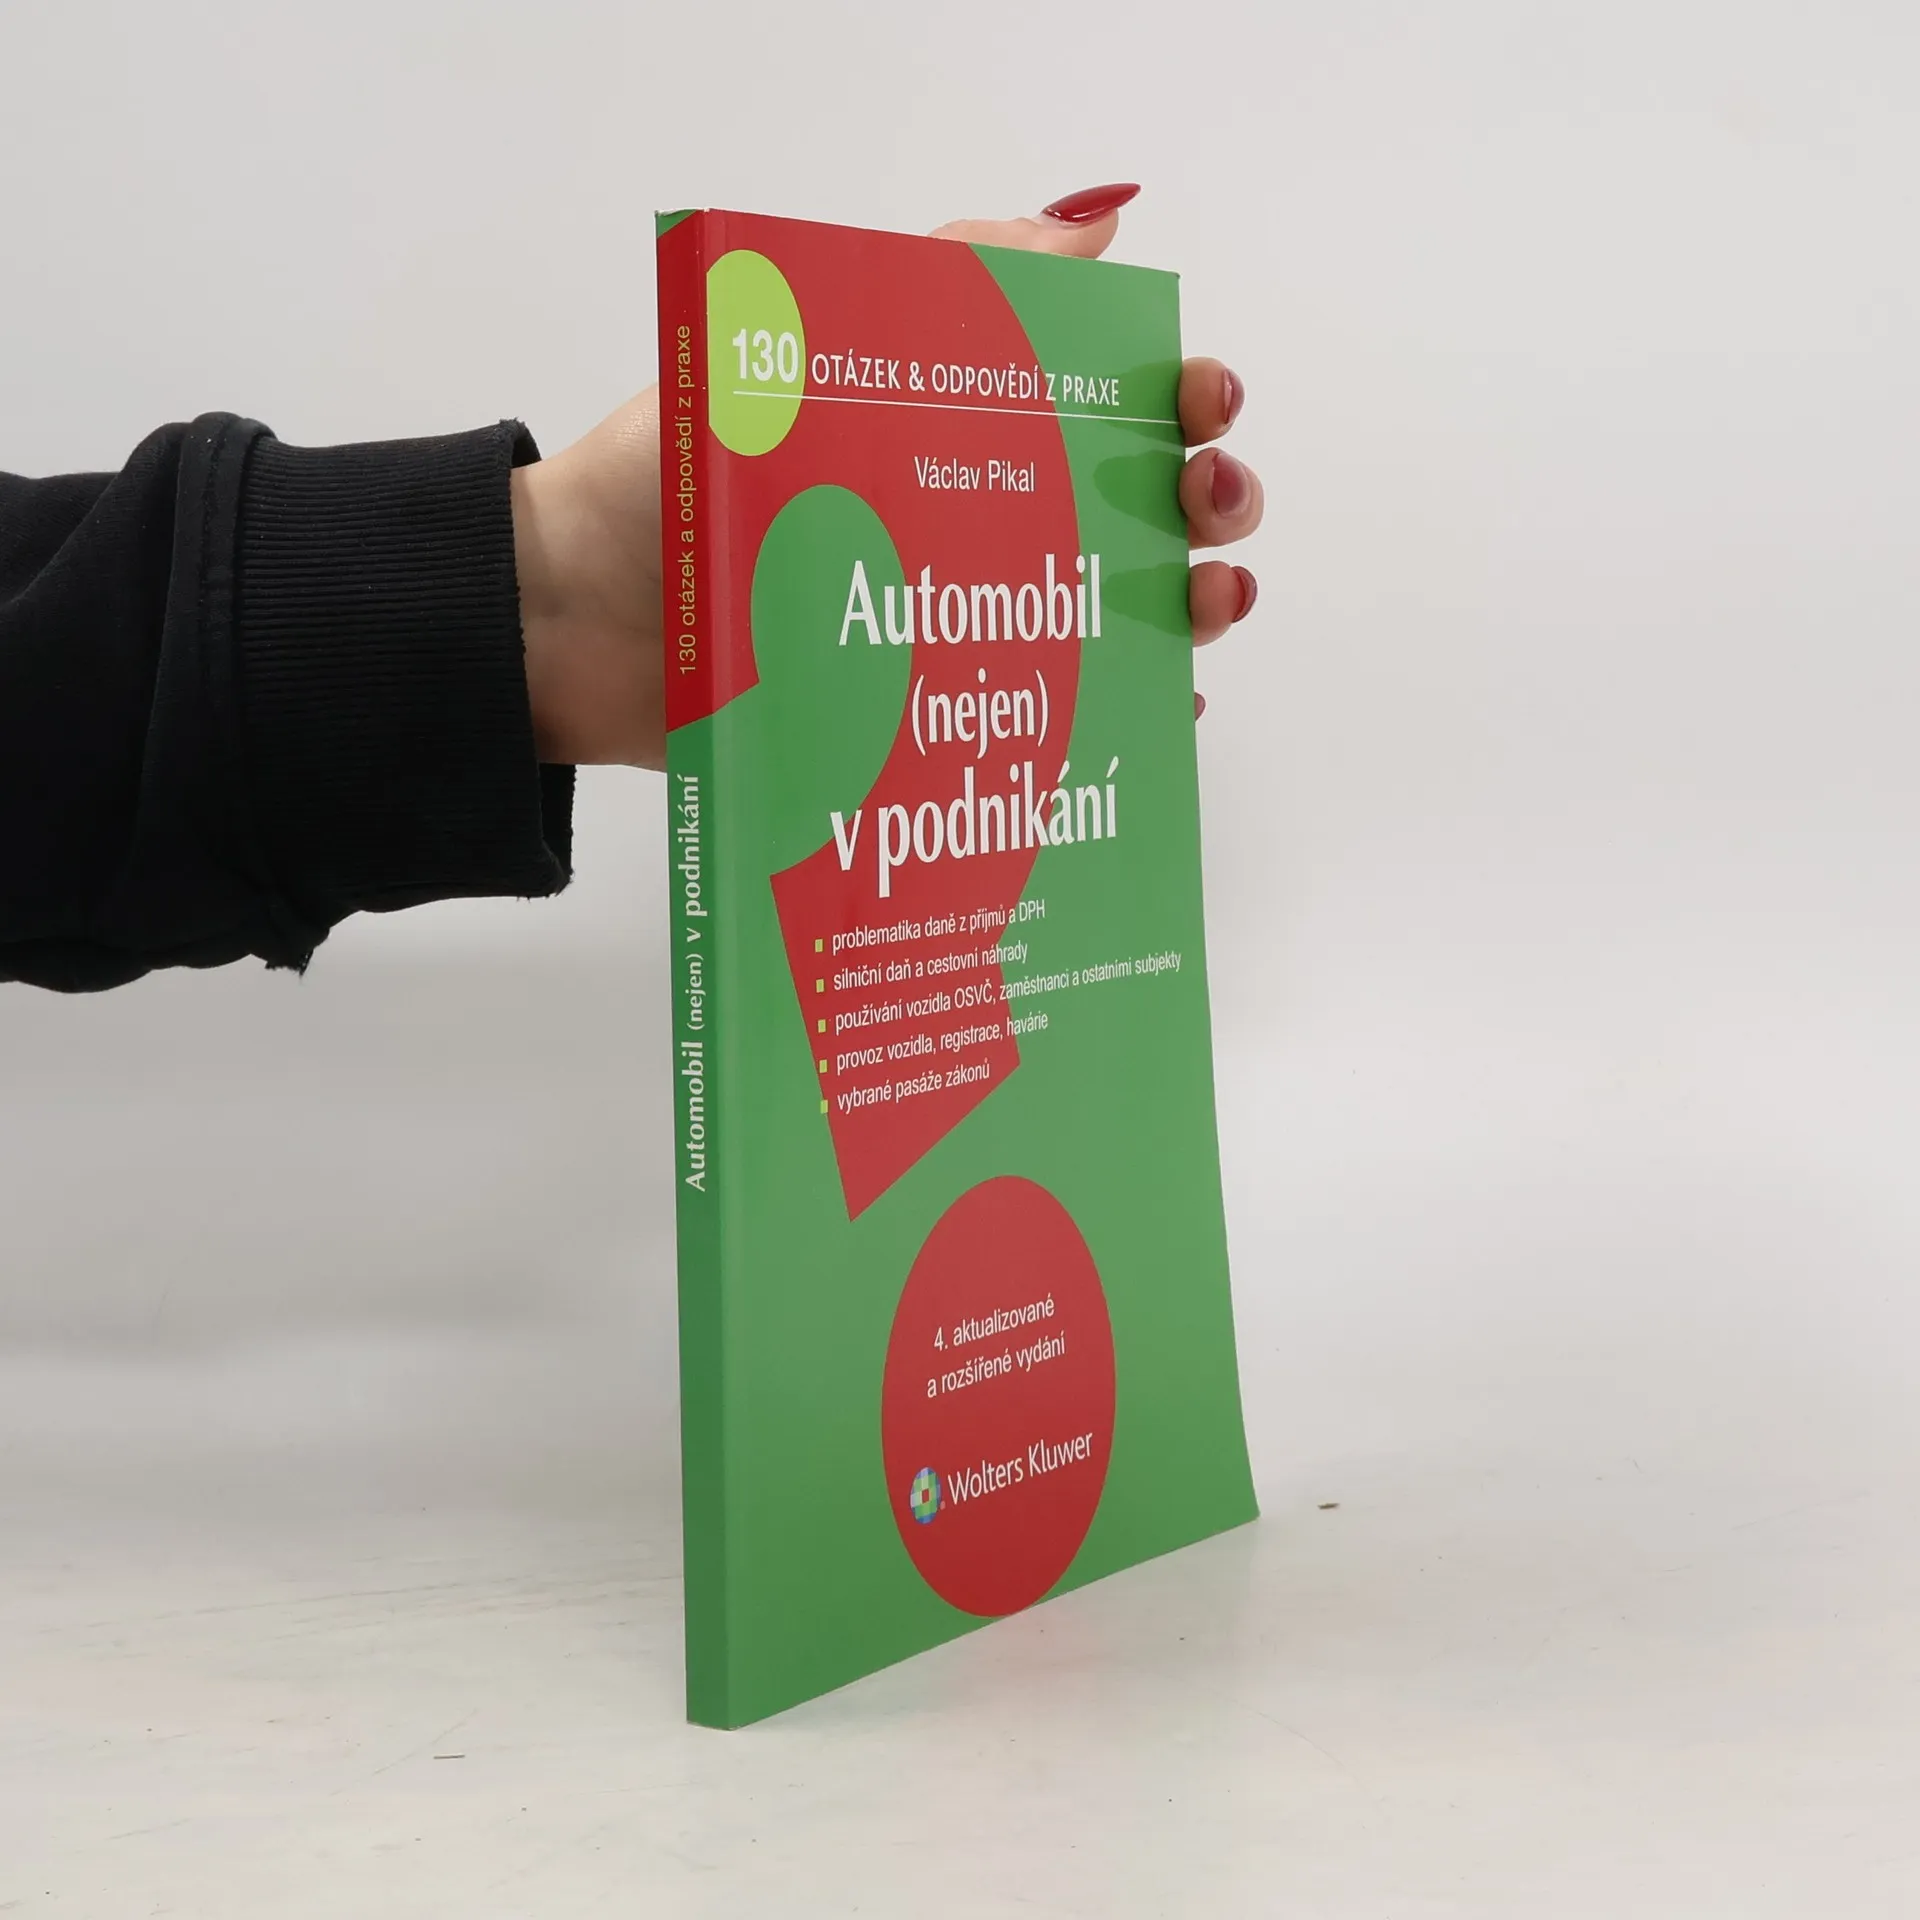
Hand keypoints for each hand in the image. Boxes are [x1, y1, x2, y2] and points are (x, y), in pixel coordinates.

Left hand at [513, 185, 1264, 766]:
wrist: (570, 627)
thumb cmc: (667, 480)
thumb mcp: (798, 350)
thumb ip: (941, 280)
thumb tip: (1092, 223)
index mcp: (945, 430)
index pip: (1099, 403)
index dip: (1177, 399)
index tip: (1199, 406)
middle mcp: (964, 524)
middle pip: (1131, 509)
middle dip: (1204, 498)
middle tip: (1204, 503)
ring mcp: (951, 624)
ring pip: (1113, 612)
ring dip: (1187, 602)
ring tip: (1203, 601)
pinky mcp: (924, 715)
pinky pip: (1047, 717)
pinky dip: (1120, 713)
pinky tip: (1159, 706)